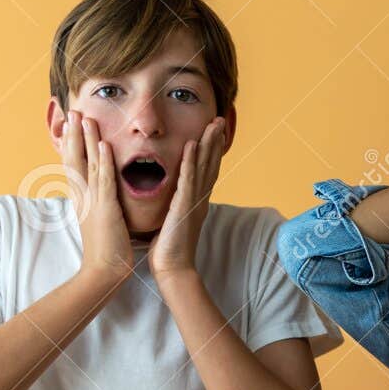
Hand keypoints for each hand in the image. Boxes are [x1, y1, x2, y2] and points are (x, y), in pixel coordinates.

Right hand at [64, 110, 133, 284]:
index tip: (69, 123)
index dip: (70, 143)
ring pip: (86, 163)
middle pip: (73, 158)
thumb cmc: (105, 248)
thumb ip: (96, 203)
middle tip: (72, 110)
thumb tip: (95, 193)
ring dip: (85, 139)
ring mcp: (92, 201)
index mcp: (81, 198)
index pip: (73, 165)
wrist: (103, 270)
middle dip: (73, 134)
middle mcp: (82, 196)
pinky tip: (102, 144)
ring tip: (84, 117)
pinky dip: (102, 161)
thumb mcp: (97, 219)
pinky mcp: (105, 208)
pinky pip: (103, 180)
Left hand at [149, 116, 226, 279]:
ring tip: (212, 124)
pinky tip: (191, 145)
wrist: (172, 269)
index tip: (213, 132)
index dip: (211, 151)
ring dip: (208, 144)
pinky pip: (187, 180)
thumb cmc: (169, 249)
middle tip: (219, 120)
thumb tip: (174, 198)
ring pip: (203, 168)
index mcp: (196, 202)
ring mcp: (193, 203)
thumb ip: (176, 206)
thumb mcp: (174, 221)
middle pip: (210, 165)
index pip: (205, 171)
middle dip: (214, 141)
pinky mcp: (184, 208)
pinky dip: (190, 162)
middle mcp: (199, 200)